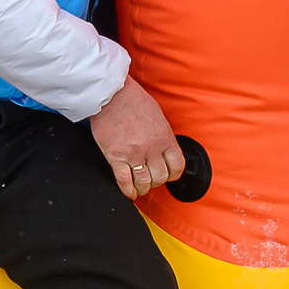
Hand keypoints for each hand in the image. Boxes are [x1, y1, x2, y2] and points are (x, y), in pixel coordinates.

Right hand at [90, 77, 184, 200]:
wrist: (111, 95)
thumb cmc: (132, 99)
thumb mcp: (157, 115)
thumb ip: (162, 134)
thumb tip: (163, 147)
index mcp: (165, 137)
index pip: (177, 165)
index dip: (174, 174)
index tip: (170, 175)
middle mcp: (151, 148)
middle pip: (160, 177)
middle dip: (157, 182)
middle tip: (152, 180)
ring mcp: (133, 154)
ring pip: (144, 182)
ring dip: (143, 188)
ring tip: (140, 188)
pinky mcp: (115, 157)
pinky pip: (124, 181)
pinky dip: (128, 190)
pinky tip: (129, 193)